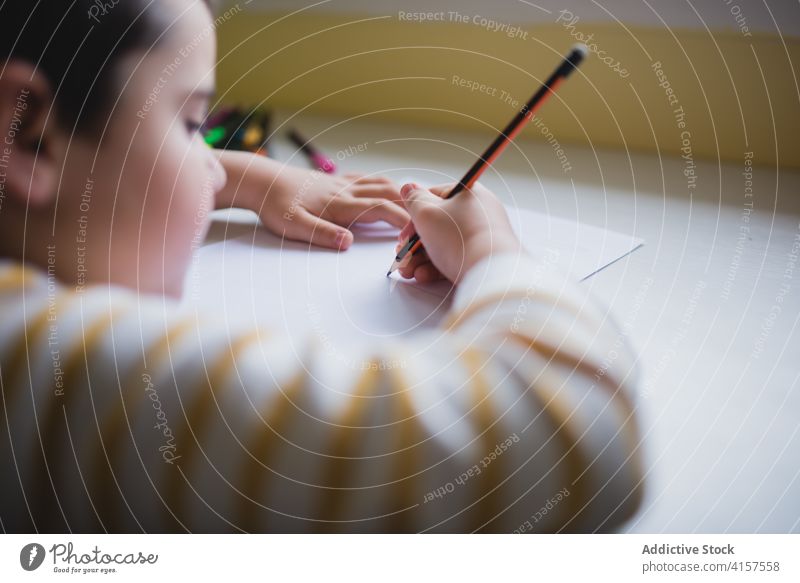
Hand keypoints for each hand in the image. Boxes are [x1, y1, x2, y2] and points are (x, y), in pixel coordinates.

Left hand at [216, 151, 408, 249]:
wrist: (260, 180)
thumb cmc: (275, 205)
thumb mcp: (294, 226)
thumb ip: (322, 234)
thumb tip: (348, 243)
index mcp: (341, 205)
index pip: (382, 210)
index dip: (404, 220)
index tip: (421, 232)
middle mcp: (346, 191)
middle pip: (388, 193)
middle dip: (410, 204)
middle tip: (429, 215)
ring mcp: (341, 184)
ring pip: (379, 183)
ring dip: (400, 191)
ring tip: (416, 202)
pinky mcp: (333, 181)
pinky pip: (365, 178)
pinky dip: (381, 183)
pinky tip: (384, 187)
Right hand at [395, 182, 522, 283]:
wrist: (489, 272)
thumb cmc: (459, 237)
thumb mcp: (426, 213)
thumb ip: (413, 200)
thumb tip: (409, 188)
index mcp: (469, 193)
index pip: (435, 197)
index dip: (414, 216)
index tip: (404, 234)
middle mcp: (478, 212)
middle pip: (437, 224)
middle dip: (414, 244)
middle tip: (402, 256)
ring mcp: (483, 236)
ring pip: (444, 244)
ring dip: (421, 258)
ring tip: (408, 271)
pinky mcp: (484, 258)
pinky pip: (456, 258)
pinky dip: (437, 267)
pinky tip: (423, 275)